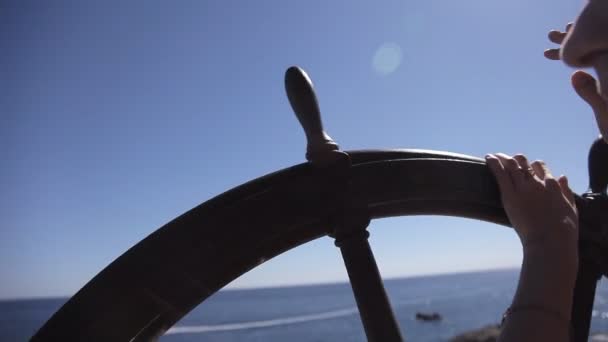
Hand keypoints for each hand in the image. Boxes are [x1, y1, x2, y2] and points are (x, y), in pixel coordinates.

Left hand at [485, 153, 577, 254]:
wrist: (551, 240)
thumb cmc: (563, 229)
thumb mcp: (570, 208)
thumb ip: (566, 191)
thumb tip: (562, 176)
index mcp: (552, 184)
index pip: (540, 166)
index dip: (532, 165)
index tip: (527, 166)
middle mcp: (537, 182)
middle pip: (524, 163)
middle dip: (516, 159)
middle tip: (508, 159)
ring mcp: (523, 187)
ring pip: (511, 165)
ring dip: (502, 158)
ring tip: (494, 156)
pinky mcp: (510, 195)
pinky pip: (500, 173)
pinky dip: (494, 163)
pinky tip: (488, 158)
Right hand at [545, 19, 607, 143]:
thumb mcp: (604, 112)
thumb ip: (592, 93)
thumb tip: (575, 73)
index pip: (597, 50)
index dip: (578, 40)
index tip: (561, 36)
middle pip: (594, 45)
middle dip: (572, 38)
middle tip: (552, 34)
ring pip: (589, 50)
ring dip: (570, 44)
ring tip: (552, 37)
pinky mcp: (603, 77)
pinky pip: (587, 60)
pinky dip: (573, 55)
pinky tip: (557, 54)